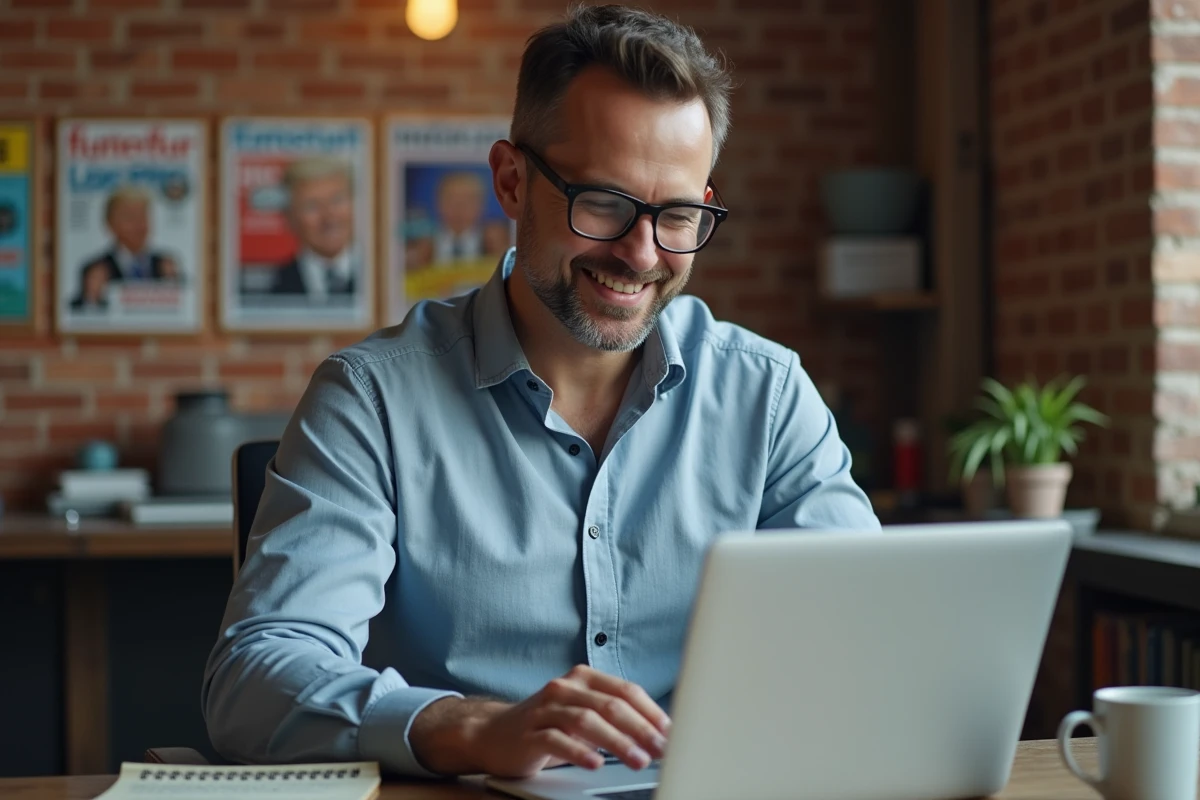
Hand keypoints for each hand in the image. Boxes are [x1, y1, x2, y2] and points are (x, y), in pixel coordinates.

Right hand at [410, 664, 670, 777]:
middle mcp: (564, 688)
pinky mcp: (529, 733)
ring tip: (637, 760)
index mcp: (582, 678)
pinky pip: (557, 740)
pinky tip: (595, 763)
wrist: (492, 733)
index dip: (651, 712)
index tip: (670, 733)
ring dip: (617, 742)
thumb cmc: (547, 724)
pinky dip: (579, 752)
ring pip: (586, 721)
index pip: (625, 690)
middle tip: (660, 750)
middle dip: (640, 729)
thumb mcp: (581, 712)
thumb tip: (658, 734)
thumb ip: (613, 716)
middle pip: (609, 705)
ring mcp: (544, 709)